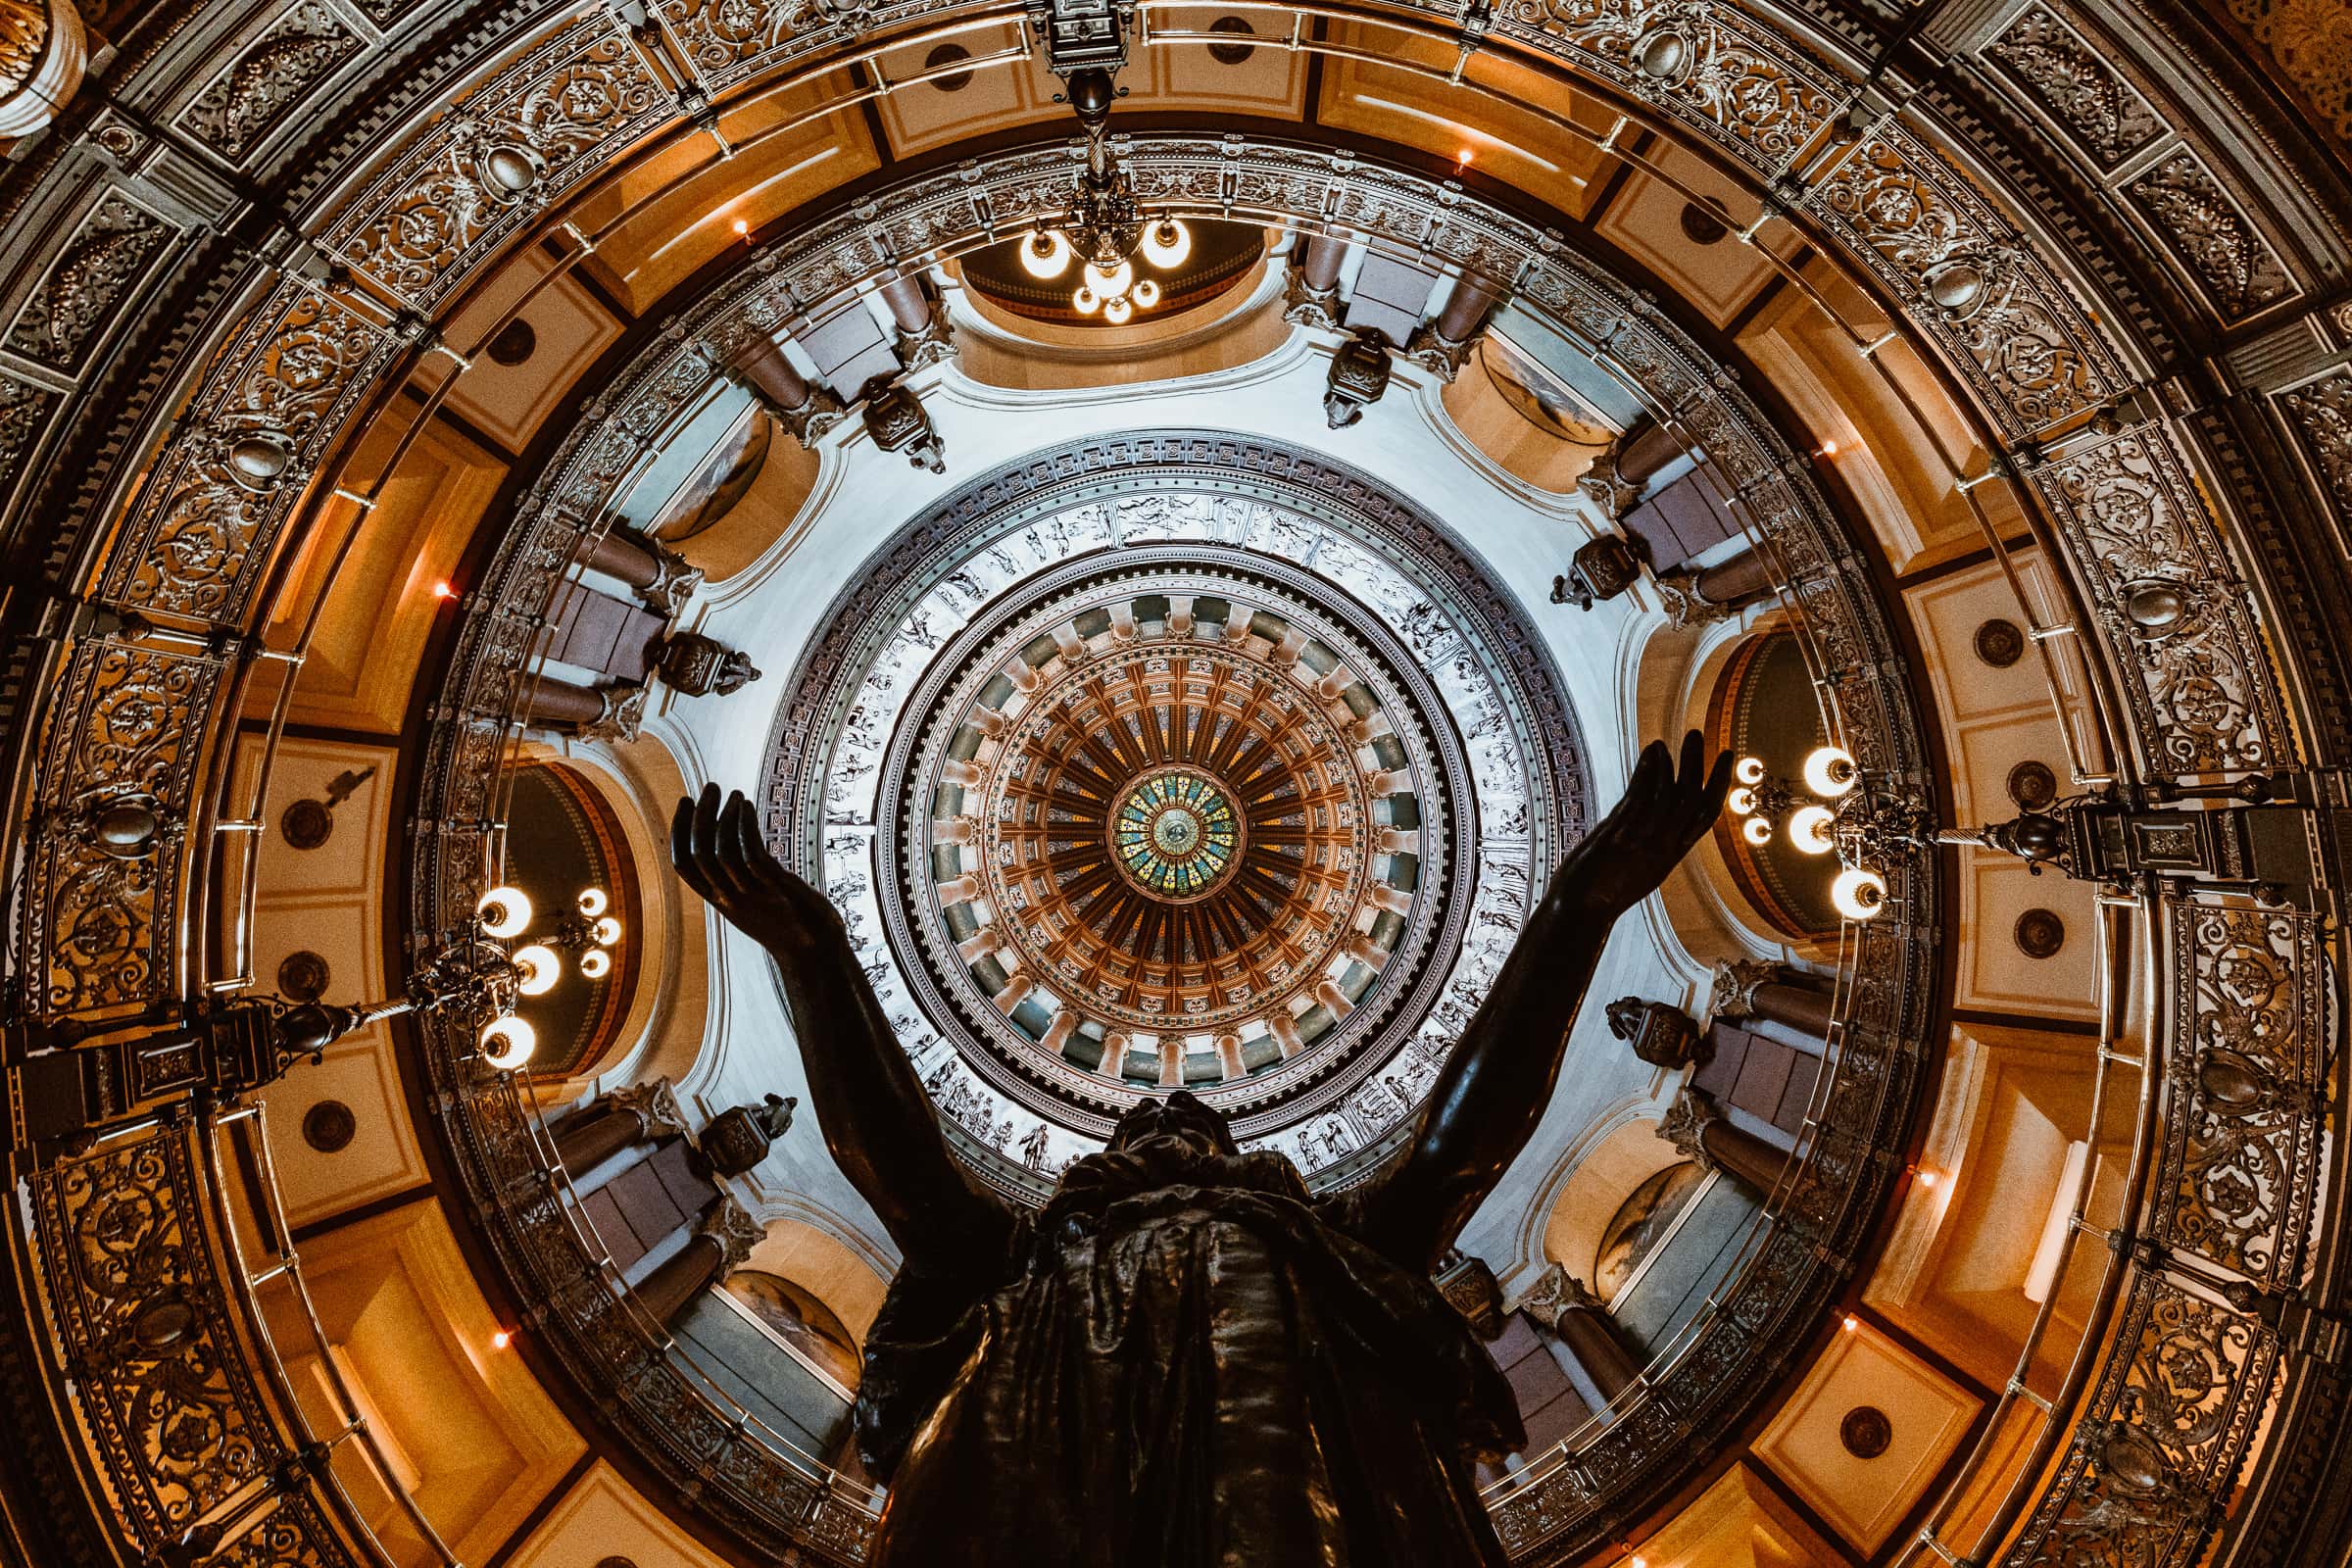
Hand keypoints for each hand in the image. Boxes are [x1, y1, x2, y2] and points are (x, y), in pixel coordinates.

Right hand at [670, 784, 846, 963]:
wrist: (817, 954)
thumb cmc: (789, 926)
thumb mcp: (754, 903)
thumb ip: (740, 881)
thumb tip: (735, 849)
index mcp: (721, 901)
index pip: (683, 865)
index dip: (679, 831)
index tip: (686, 802)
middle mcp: (730, 898)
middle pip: (698, 852)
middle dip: (700, 815)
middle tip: (710, 788)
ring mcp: (752, 894)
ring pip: (721, 850)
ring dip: (724, 815)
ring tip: (733, 794)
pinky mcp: (775, 889)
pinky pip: (751, 853)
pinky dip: (744, 825)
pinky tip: (747, 807)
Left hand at [1545, 731, 1732, 921]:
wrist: (1580, 914)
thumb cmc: (1603, 893)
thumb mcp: (1637, 867)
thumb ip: (1651, 843)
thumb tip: (1654, 822)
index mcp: (1670, 853)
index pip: (1705, 815)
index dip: (1718, 784)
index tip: (1726, 758)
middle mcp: (1664, 846)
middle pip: (1693, 800)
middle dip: (1699, 765)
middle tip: (1698, 734)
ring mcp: (1643, 841)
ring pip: (1669, 795)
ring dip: (1672, 763)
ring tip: (1669, 739)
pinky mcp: (1620, 837)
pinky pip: (1641, 799)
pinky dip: (1649, 773)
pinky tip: (1652, 752)